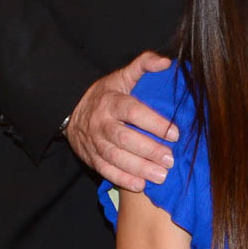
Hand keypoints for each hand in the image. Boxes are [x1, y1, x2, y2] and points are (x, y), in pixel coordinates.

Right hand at [66, 51, 179, 190]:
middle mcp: (101, 123)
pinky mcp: (91, 158)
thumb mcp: (123, 76)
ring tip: (161, 175)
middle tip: (171, 159)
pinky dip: (122, 179)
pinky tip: (141, 185)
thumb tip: (165, 63)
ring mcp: (94, 142)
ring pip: (115, 157)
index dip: (154, 123)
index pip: (133, 111)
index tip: (176, 133)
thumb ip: (144, 65)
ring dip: (139, 168)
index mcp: (112, 101)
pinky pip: (105, 170)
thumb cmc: (108, 94)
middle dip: (148, 150)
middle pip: (124, 138)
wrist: (72, 110)